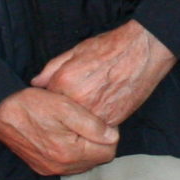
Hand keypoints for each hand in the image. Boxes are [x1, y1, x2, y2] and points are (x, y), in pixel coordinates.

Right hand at [0, 87, 118, 176]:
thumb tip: (113, 136)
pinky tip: (65, 135)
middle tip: (89, 122)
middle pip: (97, 159)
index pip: (108, 152)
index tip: (101, 120)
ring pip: (83, 163)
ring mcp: (50, 169)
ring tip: (76, 127)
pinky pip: (68, 165)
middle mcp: (61, 167)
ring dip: (86, 148)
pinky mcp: (42, 167)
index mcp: (69, 152)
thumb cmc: (32, 105)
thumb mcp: (65, 107)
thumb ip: (92, 124)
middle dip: (98, 142)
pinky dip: (72, 152)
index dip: (109, 134)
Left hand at [33, 20, 177, 126]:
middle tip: (77, 100)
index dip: (52, 99)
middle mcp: (77, 101)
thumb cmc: (110, 48)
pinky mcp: (112, 122)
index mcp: (64, 82)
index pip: (46, 100)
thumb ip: (52, 68)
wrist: (143, 51)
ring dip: (79, 123)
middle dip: (64, 113)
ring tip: (90, 105)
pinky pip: (97, 131)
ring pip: (78, 127)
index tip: (58, 96)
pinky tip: (101, 110)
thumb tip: (36, 83)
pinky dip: (96, 126)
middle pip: (61, 117)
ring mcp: (95, 114)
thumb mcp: (76, 51)